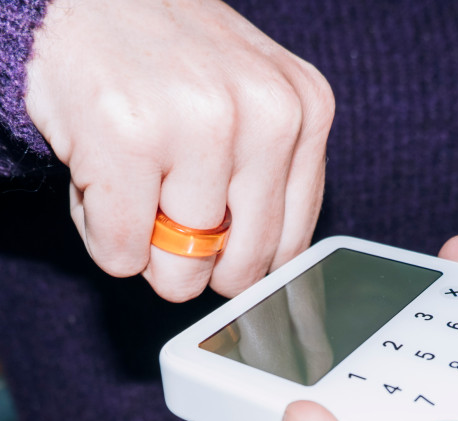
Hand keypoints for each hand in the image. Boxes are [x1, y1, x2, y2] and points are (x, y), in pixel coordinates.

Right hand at [25, 0, 333, 300]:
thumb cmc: (173, 60)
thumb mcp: (251, 104)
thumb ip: (268, 182)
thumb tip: (259, 274)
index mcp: (307, 110)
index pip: (292, 244)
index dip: (243, 260)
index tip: (214, 249)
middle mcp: (268, 117)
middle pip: (241, 268)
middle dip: (196, 265)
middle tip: (166, 218)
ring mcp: (202, 125)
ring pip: (181, 270)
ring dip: (144, 248)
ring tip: (132, 185)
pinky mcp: (131, 137)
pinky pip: (122, 252)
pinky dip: (103, 235)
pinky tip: (101, 181)